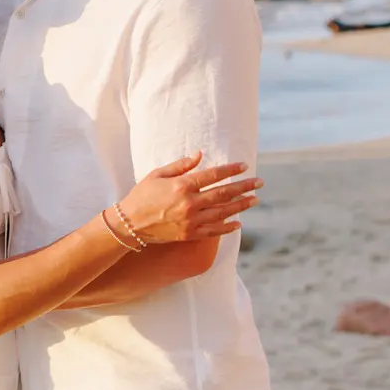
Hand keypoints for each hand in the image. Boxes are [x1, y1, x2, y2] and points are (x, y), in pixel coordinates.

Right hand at [118, 153, 260, 243]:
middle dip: (244, 187)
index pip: (213, 175)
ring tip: (254, 200)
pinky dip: (227, 227)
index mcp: (182, 186)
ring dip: (241, 206)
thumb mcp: (158, 174)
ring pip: (223, 212)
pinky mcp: (189, 234)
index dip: (231, 170)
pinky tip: (238, 223)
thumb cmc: (141, 195)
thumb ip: (181, 165)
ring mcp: (191, 221)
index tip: (244, 166)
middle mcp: (189, 204)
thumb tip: (200, 155)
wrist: (129, 224)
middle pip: (224, 194)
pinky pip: (214, 231)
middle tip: (259, 182)